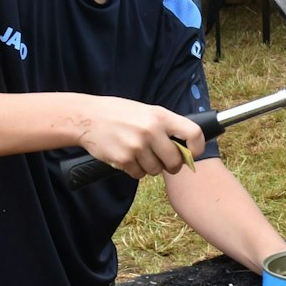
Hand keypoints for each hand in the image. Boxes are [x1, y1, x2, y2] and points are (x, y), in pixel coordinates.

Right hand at [75, 98, 204, 180]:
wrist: (87, 117)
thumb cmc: (119, 113)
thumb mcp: (146, 111)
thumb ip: (165, 126)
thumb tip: (186, 147)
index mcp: (160, 116)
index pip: (193, 133)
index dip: (197, 148)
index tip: (193, 153)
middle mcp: (151, 131)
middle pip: (175, 161)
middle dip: (171, 165)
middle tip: (163, 161)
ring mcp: (137, 146)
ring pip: (156, 170)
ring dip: (150, 167)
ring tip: (139, 154)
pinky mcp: (124, 159)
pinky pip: (139, 174)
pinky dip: (135, 170)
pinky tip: (127, 157)